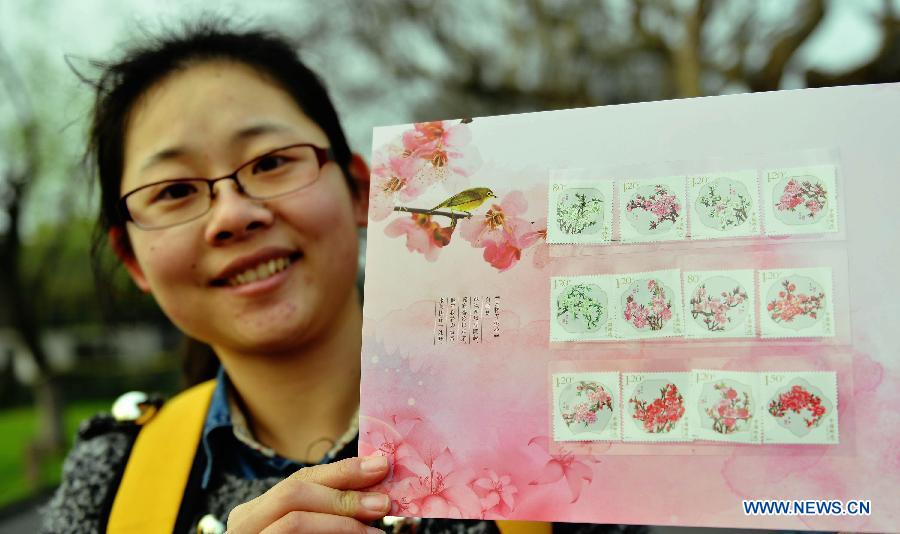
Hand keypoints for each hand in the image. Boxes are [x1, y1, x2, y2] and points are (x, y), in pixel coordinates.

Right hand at [226, 455, 391, 532]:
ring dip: (341, 522)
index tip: (381, 467)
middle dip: (343, 496)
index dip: (342, 471)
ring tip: (376, 533)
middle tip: (383, 504)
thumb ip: (332, 513)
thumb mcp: (313, 529)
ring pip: (294, 522)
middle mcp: (245, 524)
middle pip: (293, 493)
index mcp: (258, 512)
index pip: (301, 479)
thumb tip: (376, 494)